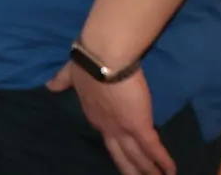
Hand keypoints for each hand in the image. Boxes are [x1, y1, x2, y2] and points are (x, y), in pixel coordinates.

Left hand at [47, 63, 172, 174]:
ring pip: (136, 156)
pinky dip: (162, 161)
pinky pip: (153, 148)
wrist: (102, 57)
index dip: (116, 146)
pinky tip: (171, 170)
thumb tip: (50, 86)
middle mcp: (107, 127)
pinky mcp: (139, 125)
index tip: (123, 154)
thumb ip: (62, 80)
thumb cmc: (87, 62)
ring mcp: (122, 128)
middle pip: (120, 155)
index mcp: (93, 114)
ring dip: (148, 170)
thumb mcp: (70, 73)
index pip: (107, 136)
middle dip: (131, 169)